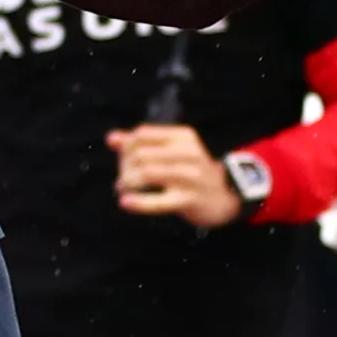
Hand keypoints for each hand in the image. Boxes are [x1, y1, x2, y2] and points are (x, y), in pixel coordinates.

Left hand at [107, 124, 241, 228]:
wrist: (226, 197)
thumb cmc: (192, 173)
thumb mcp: (172, 152)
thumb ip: (142, 144)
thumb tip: (111, 138)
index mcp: (183, 136)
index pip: (142, 134)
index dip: (126, 147)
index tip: (124, 161)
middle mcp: (188, 153)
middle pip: (141, 154)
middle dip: (124, 167)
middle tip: (123, 180)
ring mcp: (190, 176)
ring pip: (146, 173)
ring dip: (127, 182)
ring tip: (123, 189)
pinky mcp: (189, 199)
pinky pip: (158, 201)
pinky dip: (139, 202)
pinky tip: (125, 202)